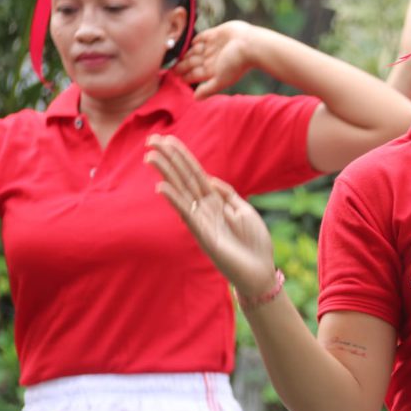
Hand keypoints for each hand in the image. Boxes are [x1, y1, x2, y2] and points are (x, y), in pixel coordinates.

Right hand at [145, 134, 275, 298]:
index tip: (167, 138)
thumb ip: (227, 194)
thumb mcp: (244, 210)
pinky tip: (161, 187)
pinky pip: (187, 215)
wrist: (260, 271)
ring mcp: (202, 222)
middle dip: (168, 159)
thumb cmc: (253, 243)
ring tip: (150, 156)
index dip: (182, 156)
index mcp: (214, 202)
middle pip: (183, 178)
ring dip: (166, 174)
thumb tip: (210, 178)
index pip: (194, 174)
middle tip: (150, 140)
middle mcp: (203, 210)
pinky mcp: (203, 236)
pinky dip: (174, 200)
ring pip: (181, 192)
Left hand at [174, 21, 257, 98]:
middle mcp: (211, 59)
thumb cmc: (237, 64)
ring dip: (184, 52)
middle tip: (166, 65)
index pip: (193, 74)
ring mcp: (212, 46)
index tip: (172, 76)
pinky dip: (194, 39)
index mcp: (212, 70)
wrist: (250, 45)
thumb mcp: (221, 80)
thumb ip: (208, 89)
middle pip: (191, 62)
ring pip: (194, 50)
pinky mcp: (216, 34)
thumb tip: (195, 99)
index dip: (183, 75)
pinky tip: (188, 41)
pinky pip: (201, 37)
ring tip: (172, 54)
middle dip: (180, 65)